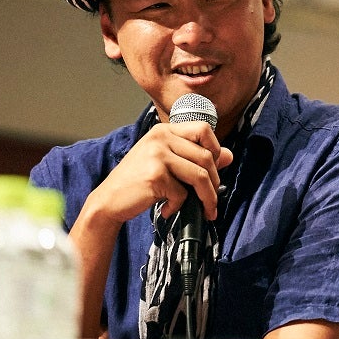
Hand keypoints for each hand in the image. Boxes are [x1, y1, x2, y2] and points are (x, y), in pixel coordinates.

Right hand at [85, 120, 232, 226]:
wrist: (108, 200)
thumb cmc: (138, 181)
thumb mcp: (166, 163)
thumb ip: (195, 157)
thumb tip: (229, 155)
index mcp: (164, 130)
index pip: (203, 129)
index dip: (216, 148)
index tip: (216, 168)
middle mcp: (161, 138)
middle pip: (206, 156)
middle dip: (214, 182)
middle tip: (212, 199)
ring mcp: (157, 155)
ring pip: (199, 175)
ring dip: (206, 197)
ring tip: (205, 210)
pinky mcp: (155, 175)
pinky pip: (182, 193)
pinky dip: (178, 206)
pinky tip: (167, 209)